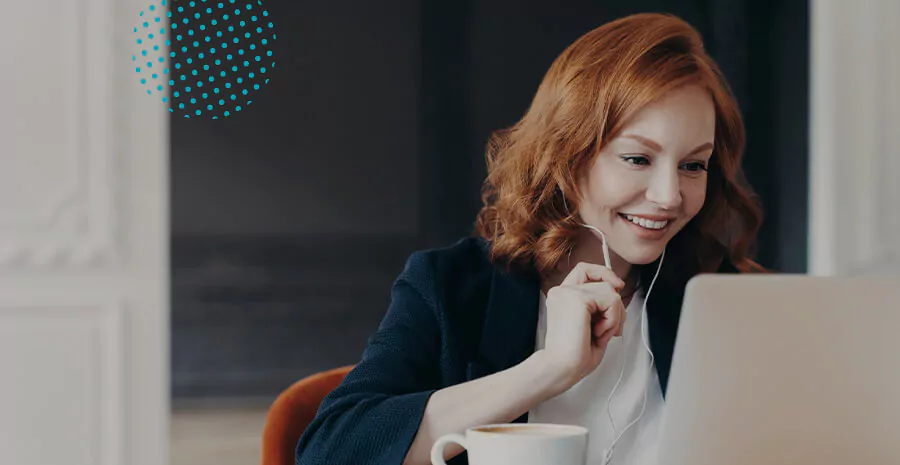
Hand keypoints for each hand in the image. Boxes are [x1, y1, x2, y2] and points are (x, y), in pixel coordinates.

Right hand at [540, 262, 625, 393]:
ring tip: (600, 333)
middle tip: (608, 330)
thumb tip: (619, 294)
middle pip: (604, 281)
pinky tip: (598, 332)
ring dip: (614, 316)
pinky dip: (612, 319)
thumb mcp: (592, 325)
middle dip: (616, 307)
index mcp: (562, 297)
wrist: (560, 369)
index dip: (604, 273)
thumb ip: (602, 307)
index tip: (618, 286)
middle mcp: (562, 291)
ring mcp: (567, 292)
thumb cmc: (574, 356)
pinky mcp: (577, 298)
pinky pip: (611, 300)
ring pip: (610, 291)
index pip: (584, 270)